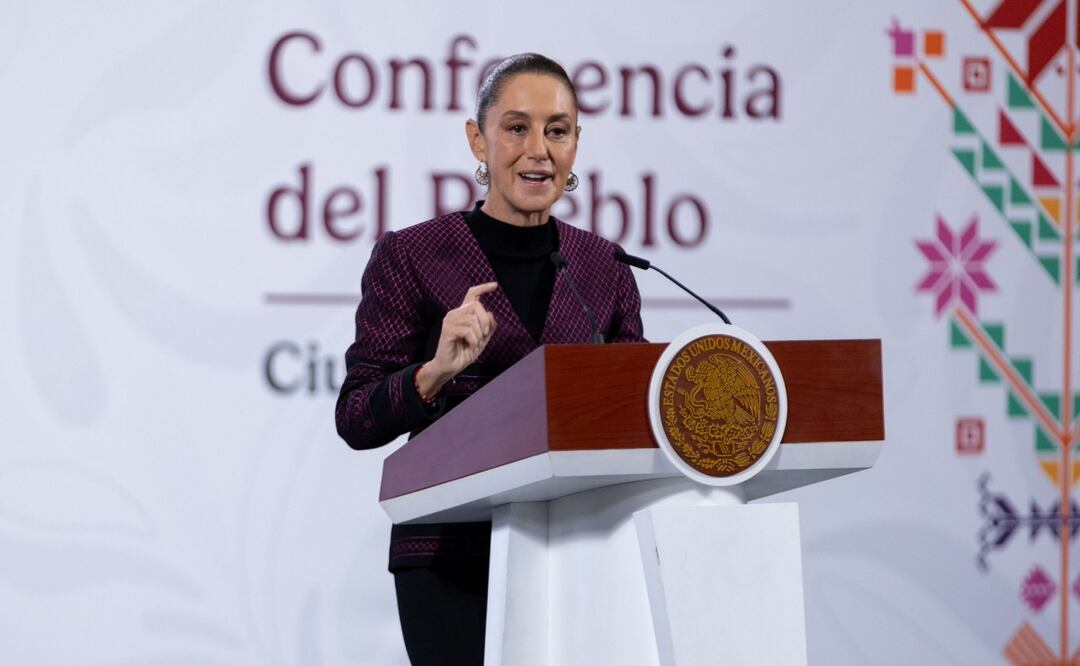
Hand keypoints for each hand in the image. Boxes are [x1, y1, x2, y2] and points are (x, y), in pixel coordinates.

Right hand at [416, 282, 497, 396]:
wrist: (451, 367)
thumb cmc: (464, 352)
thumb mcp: (482, 339)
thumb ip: (488, 326)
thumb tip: (490, 313)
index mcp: (463, 314)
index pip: (472, 295)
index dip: (483, 288)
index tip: (495, 285)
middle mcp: (455, 313)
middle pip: (476, 306)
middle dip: (485, 321)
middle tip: (485, 335)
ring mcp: (450, 320)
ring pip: (473, 319)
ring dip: (479, 334)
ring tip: (475, 343)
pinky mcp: (447, 330)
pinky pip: (467, 330)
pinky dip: (474, 340)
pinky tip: (470, 346)